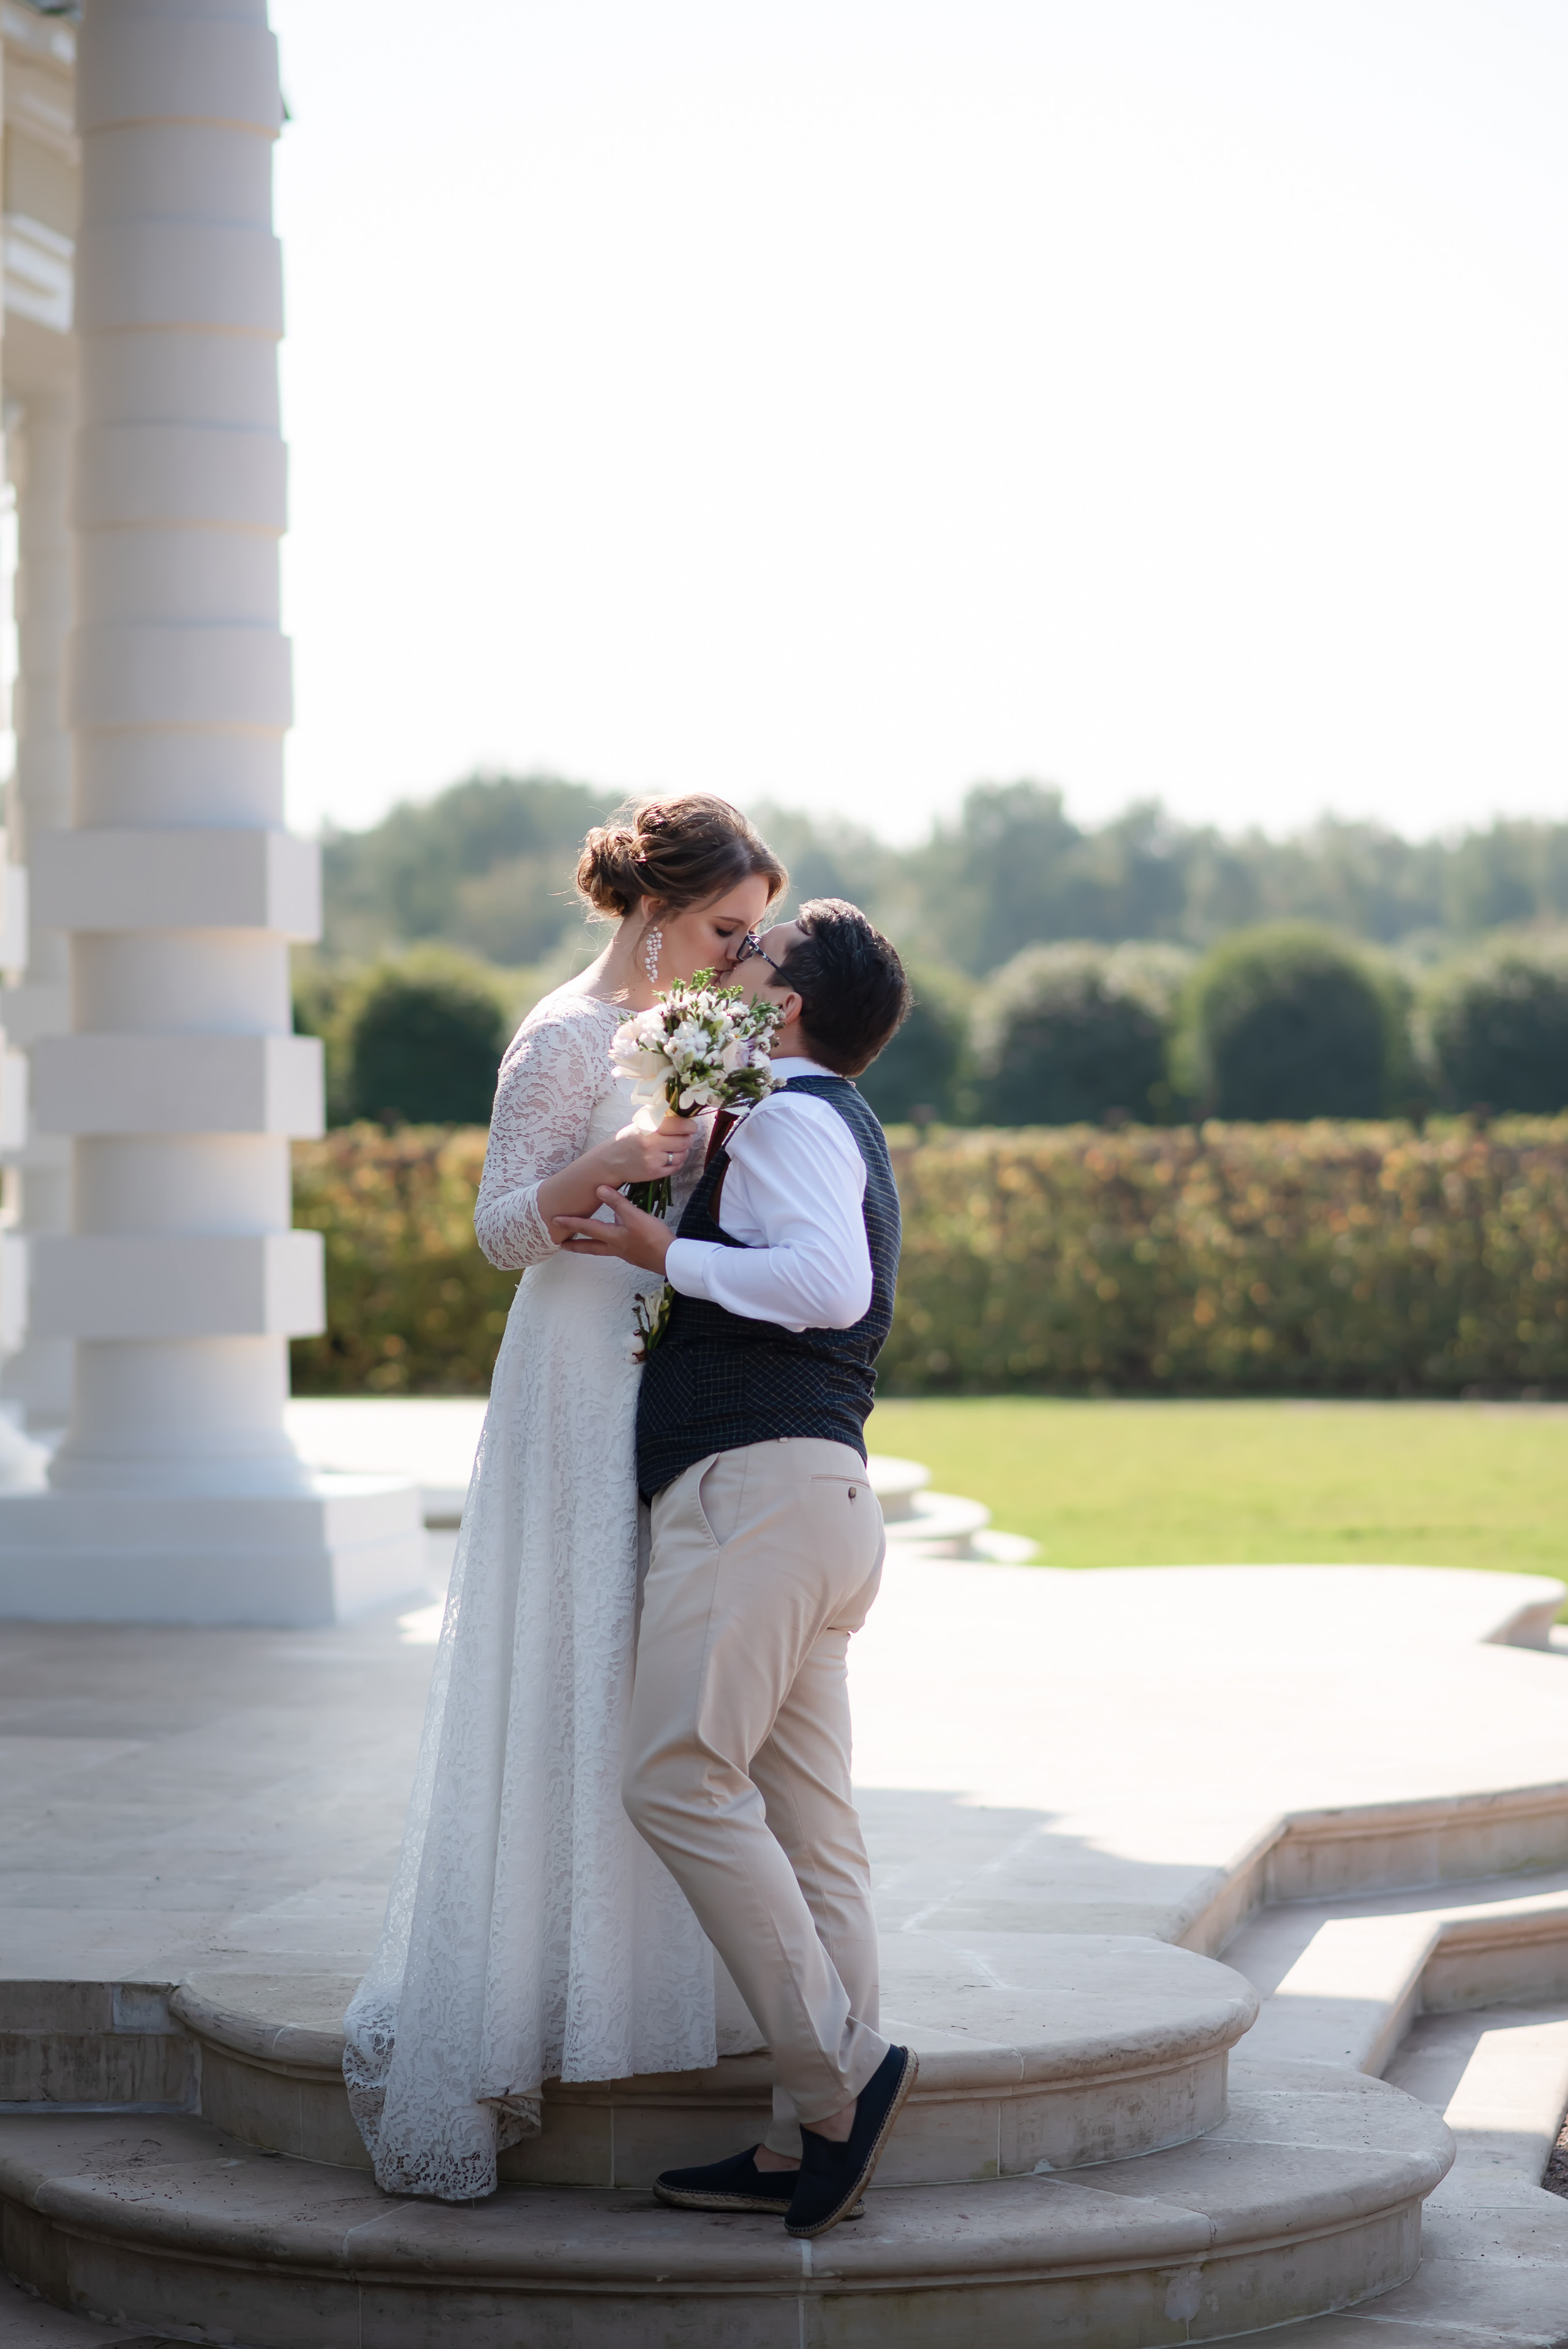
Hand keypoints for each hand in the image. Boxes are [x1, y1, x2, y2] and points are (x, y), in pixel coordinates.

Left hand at [553, 1188, 672, 1272]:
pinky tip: (619, 1234)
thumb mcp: (635, 1217)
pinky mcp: (636, 1254)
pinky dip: (611, 1240)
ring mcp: (626, 1252)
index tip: (555, 1220)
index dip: (571, 1222)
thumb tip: (600, 1189)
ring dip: (593, 1243)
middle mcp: (616, 1247)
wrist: (671, 1259)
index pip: (587, 1228)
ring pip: (603, 1247)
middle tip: (562, 1245)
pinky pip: (617, 1246)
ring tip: (587, 1238)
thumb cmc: (652, 1238)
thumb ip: (618, 1203)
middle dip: (575, 1245)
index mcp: (612, 1237)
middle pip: (590, 1247)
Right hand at [595, 1115, 697, 1187]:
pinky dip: (677, 1162)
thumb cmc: (627, 1140)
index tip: (692, 1126)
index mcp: (648, 1127)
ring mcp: (653, 1159)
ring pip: (682, 1155)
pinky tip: (670, 1158)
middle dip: (688, 1139)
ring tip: (676, 1148)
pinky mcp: (654, 1172)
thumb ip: (659, 1119)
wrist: (610, 1161)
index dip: (690, 1126)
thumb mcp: (640, 1124)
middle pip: (684, 1141)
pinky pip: (676, 1167)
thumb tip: (682, 1115)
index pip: (678, 1125)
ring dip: (683, 1151)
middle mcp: (651, 1143)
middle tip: (686, 1137)